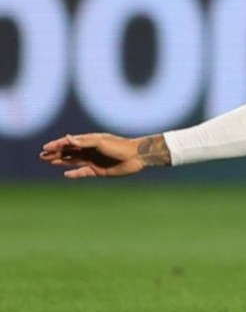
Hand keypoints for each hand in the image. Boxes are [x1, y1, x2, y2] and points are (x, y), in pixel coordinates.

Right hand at [39, 133, 166, 178]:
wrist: (137, 157)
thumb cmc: (120, 146)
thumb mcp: (101, 142)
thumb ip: (84, 142)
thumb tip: (67, 138)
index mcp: (90, 141)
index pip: (70, 142)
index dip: (57, 144)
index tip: (46, 148)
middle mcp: (90, 150)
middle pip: (69, 152)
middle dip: (55, 153)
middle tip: (42, 155)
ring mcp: (94, 160)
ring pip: (73, 161)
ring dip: (61, 161)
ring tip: (49, 161)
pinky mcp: (98, 170)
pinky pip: (83, 172)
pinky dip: (74, 173)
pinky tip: (65, 174)